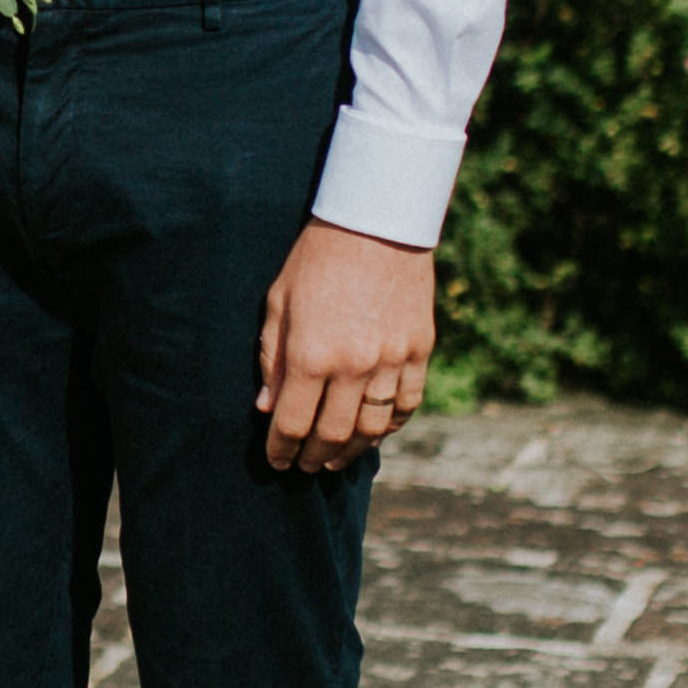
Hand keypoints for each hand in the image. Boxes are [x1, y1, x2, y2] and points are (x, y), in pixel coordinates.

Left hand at [258, 221, 435, 472]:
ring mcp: (392, 360)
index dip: (281, 450)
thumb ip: (272, 359)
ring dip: (351, 451)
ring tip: (336, 459)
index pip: (293, 424)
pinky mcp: (419, 350)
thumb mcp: (279, 304)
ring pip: (374, 428)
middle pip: (332, 435)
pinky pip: (408, 404)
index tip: (277, 461)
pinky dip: (391, 426)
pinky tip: (375, 432)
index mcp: (312, 355)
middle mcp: (354, 365)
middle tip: (304, 466)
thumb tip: (268, 408)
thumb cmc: (317, 259)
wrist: (376, 221)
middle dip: (314, 458)